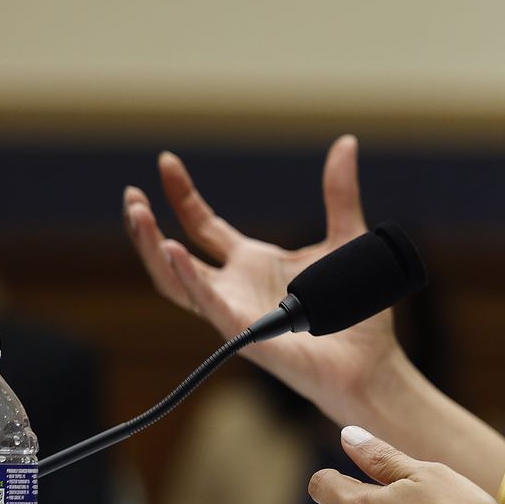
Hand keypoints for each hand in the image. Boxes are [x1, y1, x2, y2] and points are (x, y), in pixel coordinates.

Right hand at [122, 135, 400, 417]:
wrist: (372, 361)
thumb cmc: (355, 311)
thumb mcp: (347, 237)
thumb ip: (339, 193)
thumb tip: (345, 143)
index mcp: (253, 262)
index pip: (202, 225)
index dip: (181, 195)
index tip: (166, 162)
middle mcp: (235, 287)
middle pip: (174, 254)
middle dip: (147, 226)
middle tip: (132, 195)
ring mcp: (236, 311)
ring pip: (176, 283)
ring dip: (152, 251)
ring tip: (138, 216)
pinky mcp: (246, 335)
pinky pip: (209, 306)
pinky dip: (189, 280)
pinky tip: (173, 253)